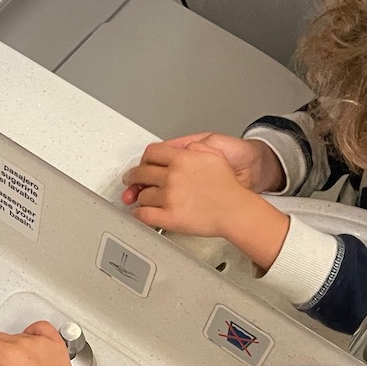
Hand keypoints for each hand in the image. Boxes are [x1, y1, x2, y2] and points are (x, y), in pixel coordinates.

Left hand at [121, 141, 291, 270]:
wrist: (235, 210)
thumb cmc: (228, 187)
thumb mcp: (214, 155)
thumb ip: (195, 148)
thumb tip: (183, 148)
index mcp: (181, 159)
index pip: (151, 153)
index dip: (144, 160)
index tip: (142, 165)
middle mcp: (172, 176)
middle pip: (141, 174)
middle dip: (133, 178)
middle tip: (131, 182)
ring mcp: (169, 197)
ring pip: (142, 195)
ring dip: (140, 197)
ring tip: (143, 199)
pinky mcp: (169, 217)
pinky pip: (143, 214)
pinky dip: (139, 213)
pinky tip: (141, 212)